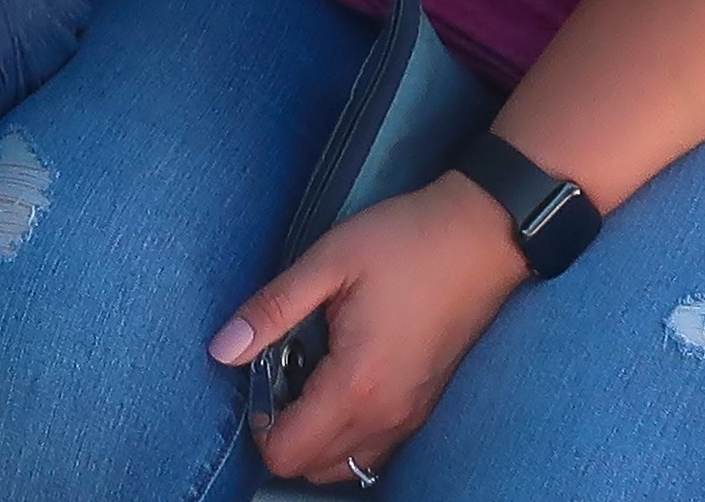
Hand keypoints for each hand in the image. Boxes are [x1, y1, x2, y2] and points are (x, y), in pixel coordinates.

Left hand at [209, 172, 529, 484]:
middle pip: (311, 470)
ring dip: (317, 437)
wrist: (483, 233)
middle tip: (287, 370)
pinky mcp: (426, 408)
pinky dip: (349, 434)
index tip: (265, 373)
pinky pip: (374, 450)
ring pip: (345, 467)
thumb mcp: (329, 261)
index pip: (285, 454)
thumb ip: (272, 309)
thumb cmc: (406, 241)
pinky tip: (348, 378)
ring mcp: (411, 419)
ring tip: (315, 374)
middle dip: (285, 432)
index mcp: (356, 387)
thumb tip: (221, 350)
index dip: (260, 422)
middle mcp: (385, 419)